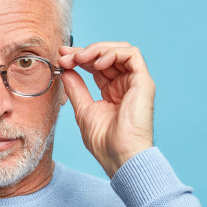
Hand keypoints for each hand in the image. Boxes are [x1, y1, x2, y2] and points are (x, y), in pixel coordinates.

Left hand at [58, 42, 155, 177]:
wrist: (120, 156)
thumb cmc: (104, 142)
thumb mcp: (83, 109)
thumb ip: (76, 88)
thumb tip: (65, 69)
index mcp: (112, 91)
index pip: (96, 65)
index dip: (79, 57)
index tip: (62, 57)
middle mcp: (125, 84)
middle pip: (107, 55)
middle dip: (84, 51)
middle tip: (67, 56)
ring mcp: (135, 82)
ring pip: (120, 50)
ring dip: (97, 49)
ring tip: (80, 58)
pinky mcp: (144, 82)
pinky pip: (132, 55)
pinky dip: (113, 53)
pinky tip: (97, 63)